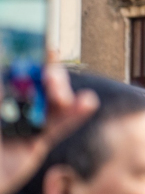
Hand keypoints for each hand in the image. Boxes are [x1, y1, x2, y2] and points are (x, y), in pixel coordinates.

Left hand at [0, 59, 98, 193]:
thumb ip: (3, 97)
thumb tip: (6, 80)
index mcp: (5, 98)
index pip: (22, 74)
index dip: (39, 62)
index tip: (51, 51)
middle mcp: (17, 107)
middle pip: (42, 87)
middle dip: (54, 80)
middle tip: (53, 80)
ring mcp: (28, 123)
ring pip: (53, 105)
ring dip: (66, 97)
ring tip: (73, 98)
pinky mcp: (38, 142)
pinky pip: (59, 126)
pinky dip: (75, 115)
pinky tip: (88, 104)